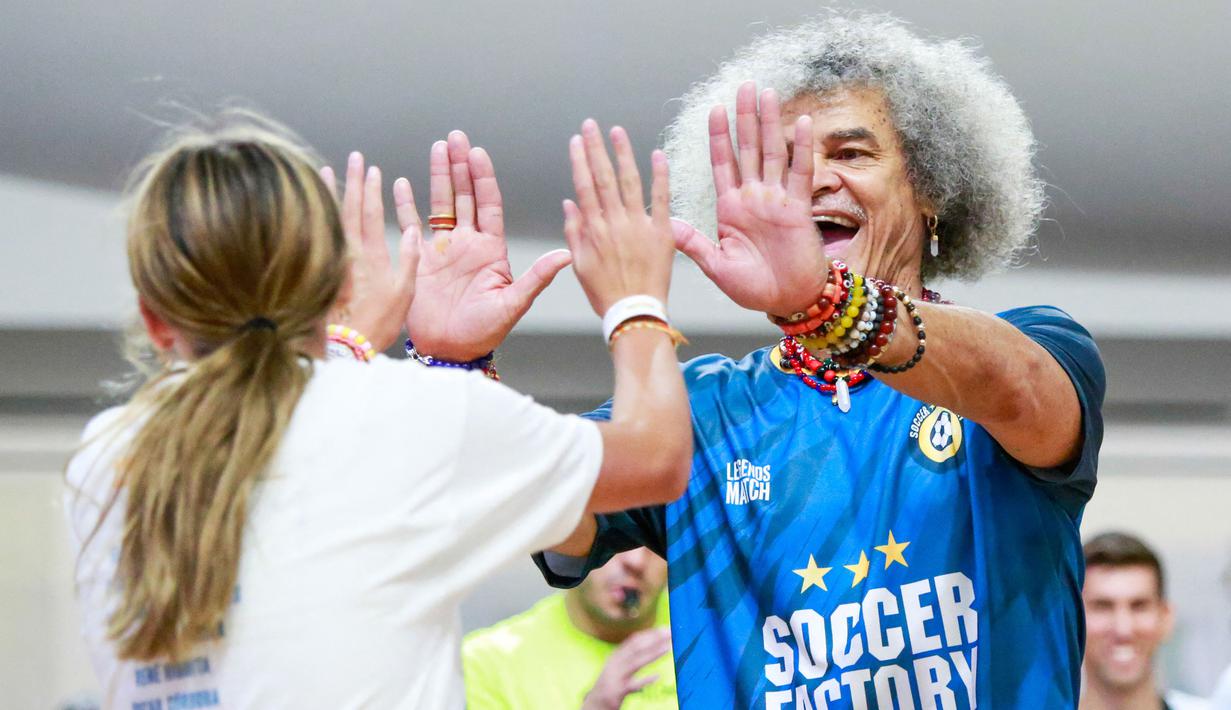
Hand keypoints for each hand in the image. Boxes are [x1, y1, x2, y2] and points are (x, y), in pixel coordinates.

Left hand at [323, 152, 419, 351]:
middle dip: (353, 180)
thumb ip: (409, 260)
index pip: (372, 213)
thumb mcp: (404, 295)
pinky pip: (319, 234)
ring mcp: (332, 261)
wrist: (344, 347)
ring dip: (329, 192)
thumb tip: (413, 230)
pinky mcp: (320, 270)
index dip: (373, 189)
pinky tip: (312, 206)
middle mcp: (350, 253)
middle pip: (350, 208)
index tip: (373, 170)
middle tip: (354, 158)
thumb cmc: (376, 325)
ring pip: (330, 218)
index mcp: (373, 256)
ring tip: (325, 169)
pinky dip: (317, 215)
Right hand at [401, 131, 570, 360]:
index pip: (488, 203)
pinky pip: (411, 225)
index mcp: (491, 249)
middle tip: (455, 137)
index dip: (483, 177)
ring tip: (437, 147)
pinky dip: (405, 204)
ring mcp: (443, 249)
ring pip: (441, 203)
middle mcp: (468, 243)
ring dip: (438, 175)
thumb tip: (565, 255)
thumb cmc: (484, 332)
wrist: (450, 351)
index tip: (477, 152)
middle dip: (460, 165)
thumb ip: (536, 278)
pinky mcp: (420, 259)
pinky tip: (401, 182)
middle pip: (464, 194)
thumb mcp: (513, 304)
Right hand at [563, 120, 673, 316]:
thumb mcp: (581, 266)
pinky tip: (656, 154)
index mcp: (594, 231)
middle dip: (596, 148)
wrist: (636, 314)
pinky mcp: (662, 233)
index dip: (580, 161)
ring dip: (623, 154)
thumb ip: (574, 232)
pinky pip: (661, 199)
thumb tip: (568, 203)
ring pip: (629, 182)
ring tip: (617, 132)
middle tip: (592, 125)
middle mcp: (614, 224)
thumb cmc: (607, 294)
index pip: (584, 187)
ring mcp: (638, 227)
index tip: (577, 141)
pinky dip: (659, 176)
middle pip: (603, 178)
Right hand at [581, 627, 670, 709]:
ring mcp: (616, 677)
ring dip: (653, 654)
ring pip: (637, 662)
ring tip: (669, 647)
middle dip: (654, 639)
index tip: (666, 628)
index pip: (635, 640)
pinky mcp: (617, 691)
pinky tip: (657, 676)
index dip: (650, 634)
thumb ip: (632, 659)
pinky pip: (633, 684)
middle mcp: (615, 663)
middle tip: (670, 632)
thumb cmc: (611, 685)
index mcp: (617, 656)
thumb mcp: (619, 668)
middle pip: (637, 648)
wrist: (595, 704)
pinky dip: (645, 680)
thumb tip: (652, 648)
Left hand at [673, 81, 827, 316]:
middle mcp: (753, 198)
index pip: (721, 164)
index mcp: (730, 208)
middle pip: (747, 149)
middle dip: (744, 117)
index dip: (718, 137)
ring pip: (771, 153)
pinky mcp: (799, 208)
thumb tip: (667, 224)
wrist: (786, 302)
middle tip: (743, 85)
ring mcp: (776, 200)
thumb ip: (694, 243)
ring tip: (766, 93)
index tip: (714, 109)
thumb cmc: (753, 288)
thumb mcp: (717, 265)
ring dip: (769, 123)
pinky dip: (799, 148)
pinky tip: (800, 122)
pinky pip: (800, 173)